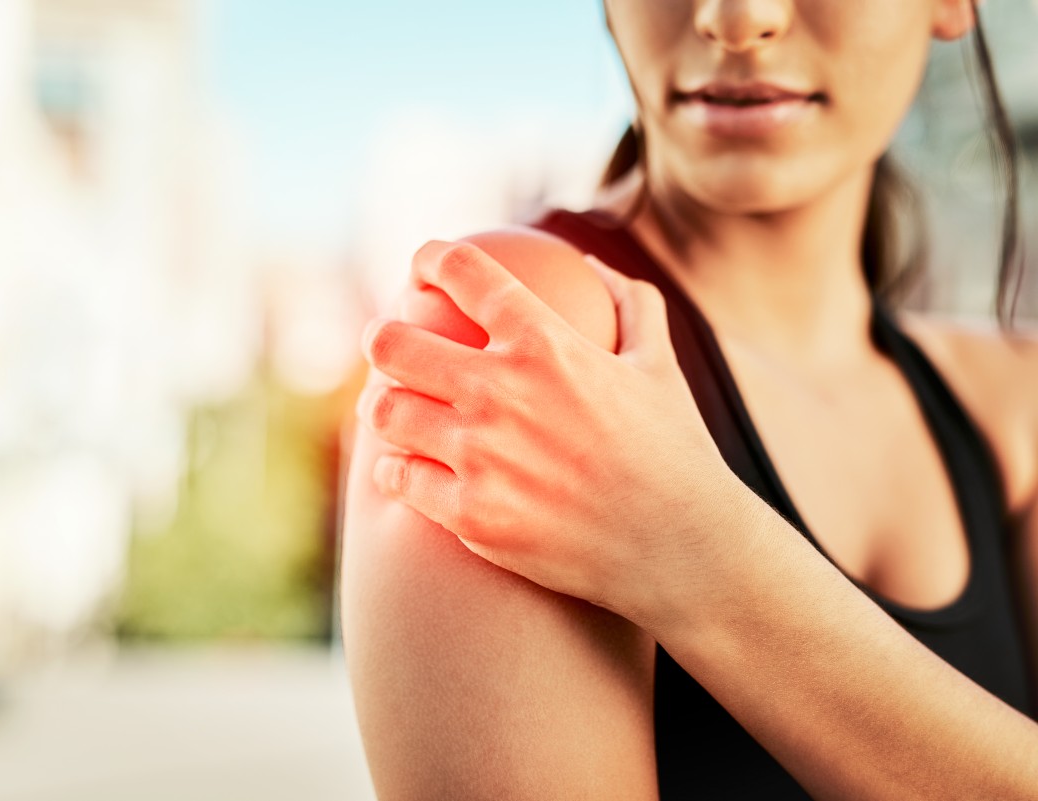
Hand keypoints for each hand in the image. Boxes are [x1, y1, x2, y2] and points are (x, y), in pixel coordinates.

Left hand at [356, 239, 750, 624]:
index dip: (430, 260)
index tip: (423, 268)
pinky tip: (406, 469)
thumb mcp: (660, 365)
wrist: (682, 550)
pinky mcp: (471, 515)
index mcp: (545, 343)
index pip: (461, 272)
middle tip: (387, 346)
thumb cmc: (673, 453)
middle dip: (379, 336)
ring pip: (384, 411)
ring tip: (391, 409)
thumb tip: (592, 264)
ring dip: (382, 406)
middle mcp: (503, 392)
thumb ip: (630, 305)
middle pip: (393, 342)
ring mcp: (482, 456)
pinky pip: (398, 478)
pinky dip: (396, 470)